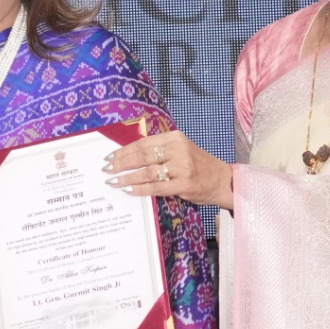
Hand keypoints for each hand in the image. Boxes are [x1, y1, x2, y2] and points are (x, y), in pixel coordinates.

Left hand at [104, 128, 231, 208]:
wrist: (222, 179)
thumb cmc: (198, 165)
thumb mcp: (180, 150)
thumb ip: (159, 151)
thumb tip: (129, 157)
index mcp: (174, 137)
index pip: (143, 143)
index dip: (124, 150)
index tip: (109, 157)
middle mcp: (178, 149)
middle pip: (142, 156)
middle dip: (121, 163)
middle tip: (107, 169)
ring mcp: (182, 167)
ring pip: (147, 172)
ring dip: (127, 177)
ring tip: (114, 181)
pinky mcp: (184, 183)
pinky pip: (156, 187)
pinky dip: (140, 189)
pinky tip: (129, 190)